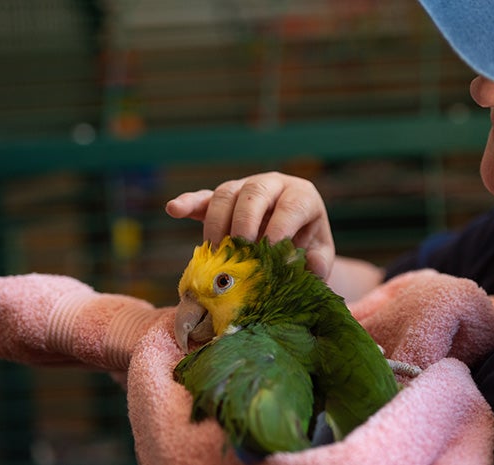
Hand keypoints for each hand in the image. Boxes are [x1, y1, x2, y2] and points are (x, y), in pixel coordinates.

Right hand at [165, 172, 334, 278]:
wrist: (293, 241)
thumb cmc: (307, 248)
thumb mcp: (319, 255)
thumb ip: (319, 262)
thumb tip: (312, 266)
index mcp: (301, 196)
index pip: (291, 205)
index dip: (281, 225)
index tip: (270, 247)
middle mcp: (273, 185)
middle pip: (255, 192)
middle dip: (245, 219)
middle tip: (240, 247)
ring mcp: (245, 189)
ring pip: (227, 193)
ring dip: (218, 221)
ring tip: (216, 251)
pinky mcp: (223, 200)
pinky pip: (204, 198)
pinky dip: (188, 202)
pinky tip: (174, 209)